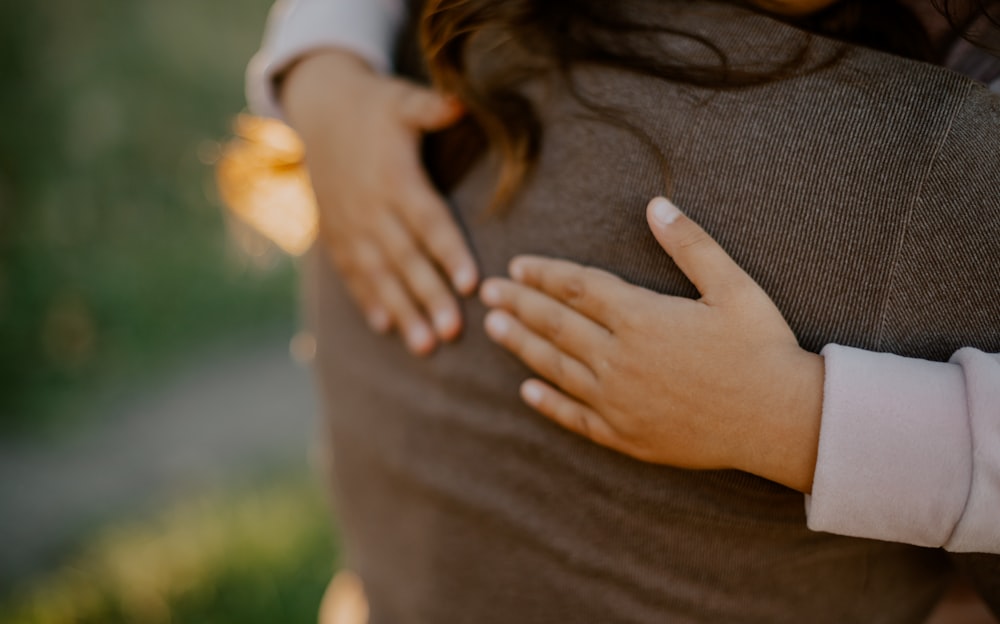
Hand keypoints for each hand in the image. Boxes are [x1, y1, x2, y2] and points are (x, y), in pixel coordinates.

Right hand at [281, 50, 477, 355]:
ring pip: (378, 275)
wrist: (318, 111)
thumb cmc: (374, 106)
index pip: (428, 221)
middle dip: (428, 297)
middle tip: (452, 332)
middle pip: (405, 259)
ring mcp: (350, 226)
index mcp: (395, 178)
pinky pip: (352, 273)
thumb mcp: (402, 100)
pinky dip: (367, 301)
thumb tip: (463, 103)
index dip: (449, 252)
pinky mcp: (336, 235)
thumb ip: (432, 108)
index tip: (470, 284)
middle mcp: (371, 208)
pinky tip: (385, 328)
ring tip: (424, 346)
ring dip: (401, 311)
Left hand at [480, 197, 823, 491]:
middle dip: (518, 305)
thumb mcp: (733, 286)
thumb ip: (690, 244)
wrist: (781, 420)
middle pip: (555, 324)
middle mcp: (620, 358)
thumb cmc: (762, 347)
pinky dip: (549, 403)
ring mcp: (618, 400)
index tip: (516, 266)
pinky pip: (575, 417)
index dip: (544, 274)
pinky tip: (527, 392)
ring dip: (521, 346)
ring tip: (492, 328)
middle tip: (487, 292)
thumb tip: (656, 204)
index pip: (577, 288)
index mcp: (641, 317)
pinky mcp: (626, 435)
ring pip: (556, 367)